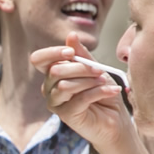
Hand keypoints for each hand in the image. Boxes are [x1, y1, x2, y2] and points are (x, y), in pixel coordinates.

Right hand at [31, 34, 135, 151]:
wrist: (115, 118)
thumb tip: (71, 35)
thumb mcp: (94, 69)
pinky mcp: (66, 116)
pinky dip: (98, 92)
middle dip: (81, 68)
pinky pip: (79, 99)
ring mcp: (55, 103)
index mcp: (52, 73)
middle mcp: (49, 88)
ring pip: (65, 85)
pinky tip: (112, 90)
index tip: (71, 52)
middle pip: (55, 70)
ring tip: (105, 82)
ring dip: (89, 81)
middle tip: (99, 71)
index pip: (38, 59)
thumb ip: (82, 54)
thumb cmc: (103, 92)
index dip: (52, 53)